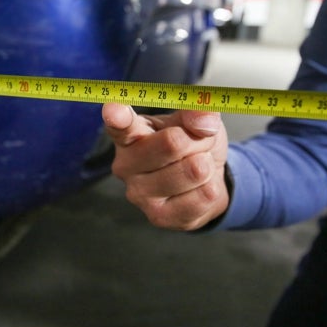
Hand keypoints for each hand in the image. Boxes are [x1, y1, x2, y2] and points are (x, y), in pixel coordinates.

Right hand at [102, 103, 229, 230]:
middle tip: (196, 145)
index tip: (114, 110)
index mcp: (129, 134)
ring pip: (194, 170)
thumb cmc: (190, 146)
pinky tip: (199, 189)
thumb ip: (197, 113)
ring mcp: (138, 194)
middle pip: (172, 143)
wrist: (204, 181)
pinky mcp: (158, 217)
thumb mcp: (195, 121)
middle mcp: (125, 164)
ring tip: (198, 167)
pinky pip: (205, 195)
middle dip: (198, 141)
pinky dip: (212, 188)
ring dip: (208, 165)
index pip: (120, 125)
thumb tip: (205, 121)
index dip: (117, 116)